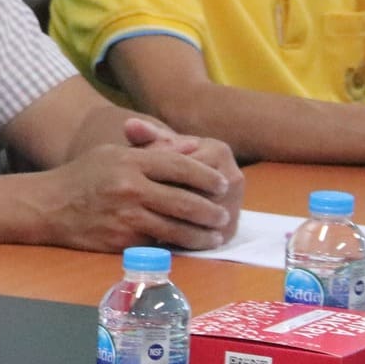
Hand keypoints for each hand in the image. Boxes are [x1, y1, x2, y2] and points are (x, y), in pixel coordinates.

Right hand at [28, 137, 238, 252]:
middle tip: (223, 216)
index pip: (180, 166)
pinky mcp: (121, 241)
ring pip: (176, 228)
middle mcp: (130, 188)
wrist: (48, 206)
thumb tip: (193, 149)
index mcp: (131, 161)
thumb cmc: (84, 175)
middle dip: (210, 211)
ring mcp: (126, 217)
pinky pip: (156, 243)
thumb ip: (153, 151)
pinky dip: (174, 245)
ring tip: (214, 236)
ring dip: (200, 235)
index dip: (206, 177)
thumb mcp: (114, 153)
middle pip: (185, 200)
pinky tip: (186, 245)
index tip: (222, 184)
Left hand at [122, 116, 244, 234]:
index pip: (188, 164)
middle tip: (137, 204)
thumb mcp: (157, 148)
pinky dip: (181, 238)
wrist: (183, 186)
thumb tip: (130, 125)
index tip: (136, 178)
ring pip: (200, 217)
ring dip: (173, 221)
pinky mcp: (229, 231)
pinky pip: (204, 237)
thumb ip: (145, 136)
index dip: (159, 173)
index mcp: (219, 151)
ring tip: (143, 221)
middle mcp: (233, 177)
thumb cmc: (166, 162)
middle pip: (197, 192)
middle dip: (166, 198)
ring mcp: (234, 206)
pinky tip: (156, 238)